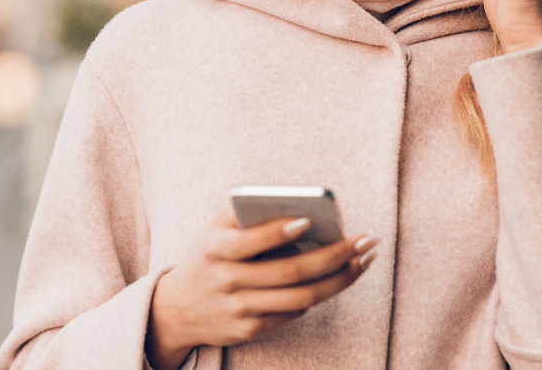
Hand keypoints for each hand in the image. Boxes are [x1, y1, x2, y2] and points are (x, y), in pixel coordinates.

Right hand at [146, 210, 377, 369]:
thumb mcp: (215, 229)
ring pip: (301, 297)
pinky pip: (294, 312)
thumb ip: (247, 217)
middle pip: (290, 272)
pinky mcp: (250, 330)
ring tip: (363, 261)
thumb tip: (300, 211)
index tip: (310, 219)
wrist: (176, 309)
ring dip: (339, 279)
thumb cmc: (207, 257)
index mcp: (215, 248)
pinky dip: (318, 295)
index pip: (251, 241)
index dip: (281, 231)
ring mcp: (239, 309)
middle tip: (365, 241)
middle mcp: (227, 280)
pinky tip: (337, 279)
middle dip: (335, 255)